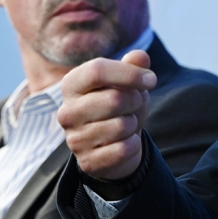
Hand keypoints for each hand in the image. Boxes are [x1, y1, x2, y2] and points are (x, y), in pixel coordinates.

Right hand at [58, 50, 156, 180]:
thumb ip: (133, 66)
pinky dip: (133, 144)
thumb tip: (140, 57)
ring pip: (121, 126)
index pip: (98, 70)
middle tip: (135, 103)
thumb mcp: (127, 81)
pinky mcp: (87, 162)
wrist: (113, 144)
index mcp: (71, 84)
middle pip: (113, 99)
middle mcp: (66, 111)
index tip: (151, 79)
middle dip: (135, 100)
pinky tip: (125, 142)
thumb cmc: (119, 104)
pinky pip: (123, 149)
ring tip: (127, 123)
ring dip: (133, 123)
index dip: (130, 73)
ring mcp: (74, 139)